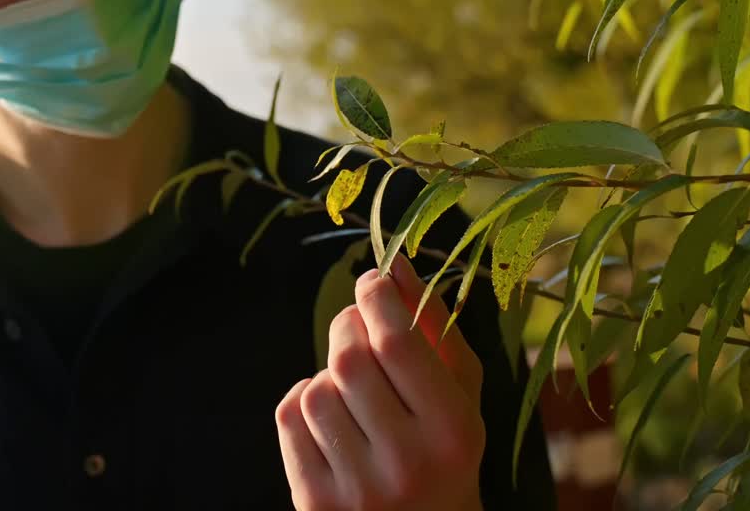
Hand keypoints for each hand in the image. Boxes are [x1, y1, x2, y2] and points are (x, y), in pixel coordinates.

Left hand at [275, 255, 485, 510]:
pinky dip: (304, 403)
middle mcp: (407, 462)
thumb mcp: (459, 395)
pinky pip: (290, 418)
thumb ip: (434, 327)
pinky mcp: (316, 503)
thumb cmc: (443, 450)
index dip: (377, 297)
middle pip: (350, 358)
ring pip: (317, 388)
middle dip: (348, 327)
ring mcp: (358, 488)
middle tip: (358, 328)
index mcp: (453, 431)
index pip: (398, 341)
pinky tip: (332, 421)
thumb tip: (395, 263)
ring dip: (329, 375)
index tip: (372, 282)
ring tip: (354, 393)